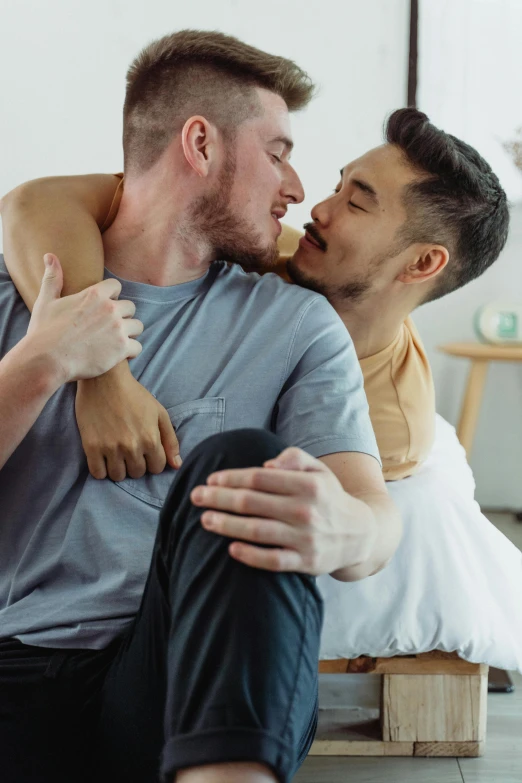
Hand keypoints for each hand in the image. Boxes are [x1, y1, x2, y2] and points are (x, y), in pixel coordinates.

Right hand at [27, 253, 142, 382]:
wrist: (46, 360)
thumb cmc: (44, 332)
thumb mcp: (46, 301)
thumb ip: (53, 278)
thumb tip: (50, 256)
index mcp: (94, 295)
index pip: (116, 286)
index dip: (111, 296)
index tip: (104, 306)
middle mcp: (110, 309)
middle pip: (130, 307)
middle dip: (122, 316)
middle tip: (109, 328)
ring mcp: (118, 329)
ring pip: (137, 326)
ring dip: (129, 333)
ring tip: (116, 341)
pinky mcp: (122, 349)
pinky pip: (138, 347)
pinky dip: (131, 351)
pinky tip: (119, 355)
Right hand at [76, 362, 180, 480]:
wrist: (104, 379)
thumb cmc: (134, 394)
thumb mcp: (159, 413)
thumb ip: (170, 440)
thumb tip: (177, 465)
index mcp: (150, 439)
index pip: (157, 468)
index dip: (153, 460)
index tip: (146, 451)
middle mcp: (131, 446)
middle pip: (137, 473)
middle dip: (137, 464)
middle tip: (130, 449)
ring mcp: (110, 448)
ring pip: (118, 476)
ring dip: (119, 468)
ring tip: (117, 453)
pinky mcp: (91, 447)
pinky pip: (98, 474)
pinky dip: (101, 470)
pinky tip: (104, 457)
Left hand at [191, 447, 376, 574]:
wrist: (361, 534)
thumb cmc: (329, 498)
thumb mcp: (319, 470)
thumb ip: (294, 458)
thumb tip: (266, 464)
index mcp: (308, 484)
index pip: (259, 478)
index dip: (231, 478)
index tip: (211, 480)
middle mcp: (306, 510)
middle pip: (251, 503)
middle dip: (219, 498)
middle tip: (196, 497)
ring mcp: (306, 539)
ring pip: (257, 531)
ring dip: (226, 525)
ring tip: (204, 520)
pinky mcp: (307, 563)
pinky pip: (273, 561)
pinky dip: (250, 555)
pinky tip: (231, 548)